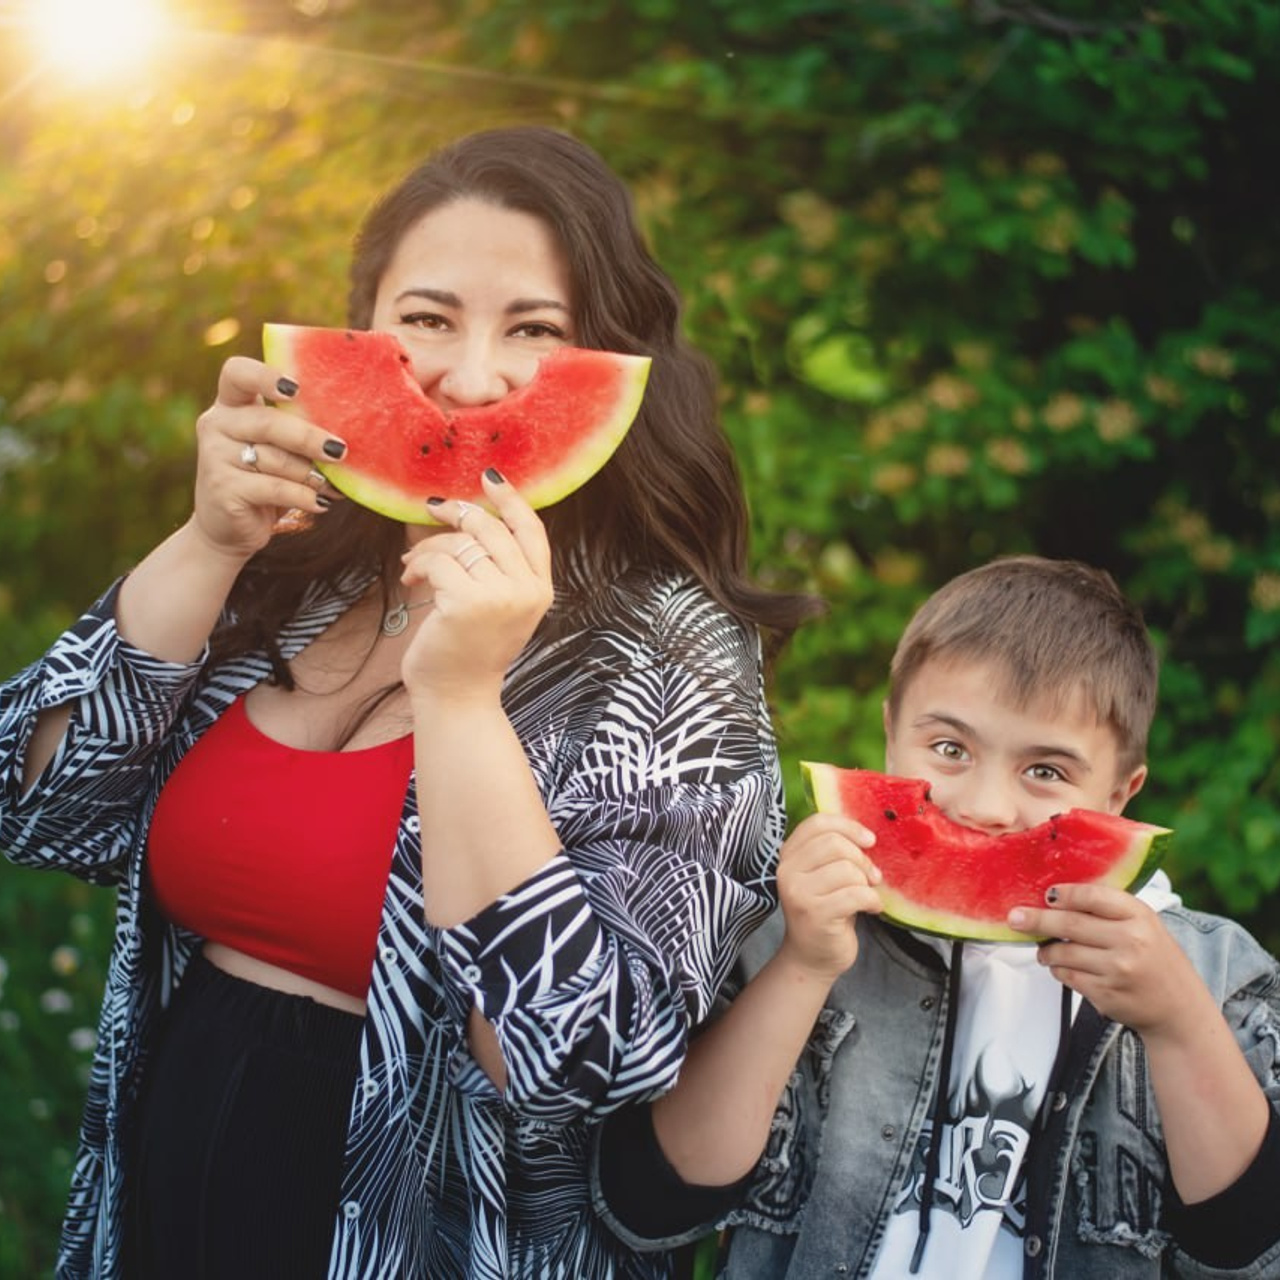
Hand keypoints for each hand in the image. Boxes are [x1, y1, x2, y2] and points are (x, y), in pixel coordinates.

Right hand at [190, 357, 344, 561]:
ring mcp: (214, 456)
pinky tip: (321, 503)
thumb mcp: (280, 449)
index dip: (265, 376)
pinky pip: (274, 488)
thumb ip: (298, 432)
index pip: (237, 373)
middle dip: (308, 437)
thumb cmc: (266, 479)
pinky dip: (304, 496)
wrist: (230, 527)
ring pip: (275, 459)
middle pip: (267, 422)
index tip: (296, 388)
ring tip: (335, 487)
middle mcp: (217, 424)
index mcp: (231, 404)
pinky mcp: (222, 489)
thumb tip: (352, 433)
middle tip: (340, 450)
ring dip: (312, 475)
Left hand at [399, 471, 552, 699]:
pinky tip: (411, 579)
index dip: (511, 499)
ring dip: (429, 547)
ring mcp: (500, 596)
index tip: (489, 477)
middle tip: (432, 510)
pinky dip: (419, 565)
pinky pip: (439, 561)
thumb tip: (468, 514)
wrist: (457, 695)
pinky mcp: (467, 602)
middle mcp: (527, 591)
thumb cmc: (470, 650)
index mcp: (541, 589)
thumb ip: (499, 567)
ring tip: (414, 564)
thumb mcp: (500, 606)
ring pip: (461, 544)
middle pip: (491, 529)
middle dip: (456, 514)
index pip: (533, 530)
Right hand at [775, 813, 881, 982]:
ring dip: (866, 883)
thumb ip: (834, 851)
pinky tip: (871, 909)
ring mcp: (798, 893)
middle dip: (862, 859)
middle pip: (835, 844)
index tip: (868, 841)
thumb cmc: (826, 910)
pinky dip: (872, 901)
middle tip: (870, 877)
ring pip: (847, 870)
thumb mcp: (824, 874)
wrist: (812, 957)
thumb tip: (866, 836)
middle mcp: (787, 871)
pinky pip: (856, 894)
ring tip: (865, 896)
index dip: (848, 826)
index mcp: (788, 855)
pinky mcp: (815, 914)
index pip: (818, 823)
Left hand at [1008, 884, 1198, 1039]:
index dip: (1064, 894)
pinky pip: (1067, 976)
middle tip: (1015, 917)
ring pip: (1062, 952)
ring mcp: (1117, 969)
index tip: (1046, 894)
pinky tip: (1062, 966)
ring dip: (1046, 950)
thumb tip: (1057, 896)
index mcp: (1139, 916)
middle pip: (1069, 923)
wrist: (1179, 1009)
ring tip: (1044, 949)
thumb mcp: (1144, 924)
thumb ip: (1108, 909)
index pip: (1092, 896)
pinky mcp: (1106, 994)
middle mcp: (1130, 941)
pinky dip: (1058, 969)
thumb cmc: (1155, 959)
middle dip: (1036, 919)